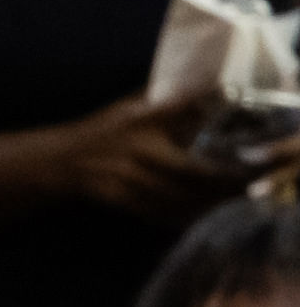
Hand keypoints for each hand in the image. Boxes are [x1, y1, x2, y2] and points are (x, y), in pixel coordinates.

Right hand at [57, 89, 255, 219]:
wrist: (58, 161)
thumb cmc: (100, 131)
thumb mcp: (129, 108)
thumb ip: (165, 102)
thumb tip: (210, 90)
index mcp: (141, 120)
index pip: (186, 113)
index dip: (214, 120)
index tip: (241, 133)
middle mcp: (136, 149)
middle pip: (190, 170)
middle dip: (222, 179)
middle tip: (248, 180)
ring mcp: (125, 177)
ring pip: (177, 195)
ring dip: (207, 201)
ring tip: (231, 199)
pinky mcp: (118, 198)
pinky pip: (158, 212)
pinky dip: (182, 216)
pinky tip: (199, 214)